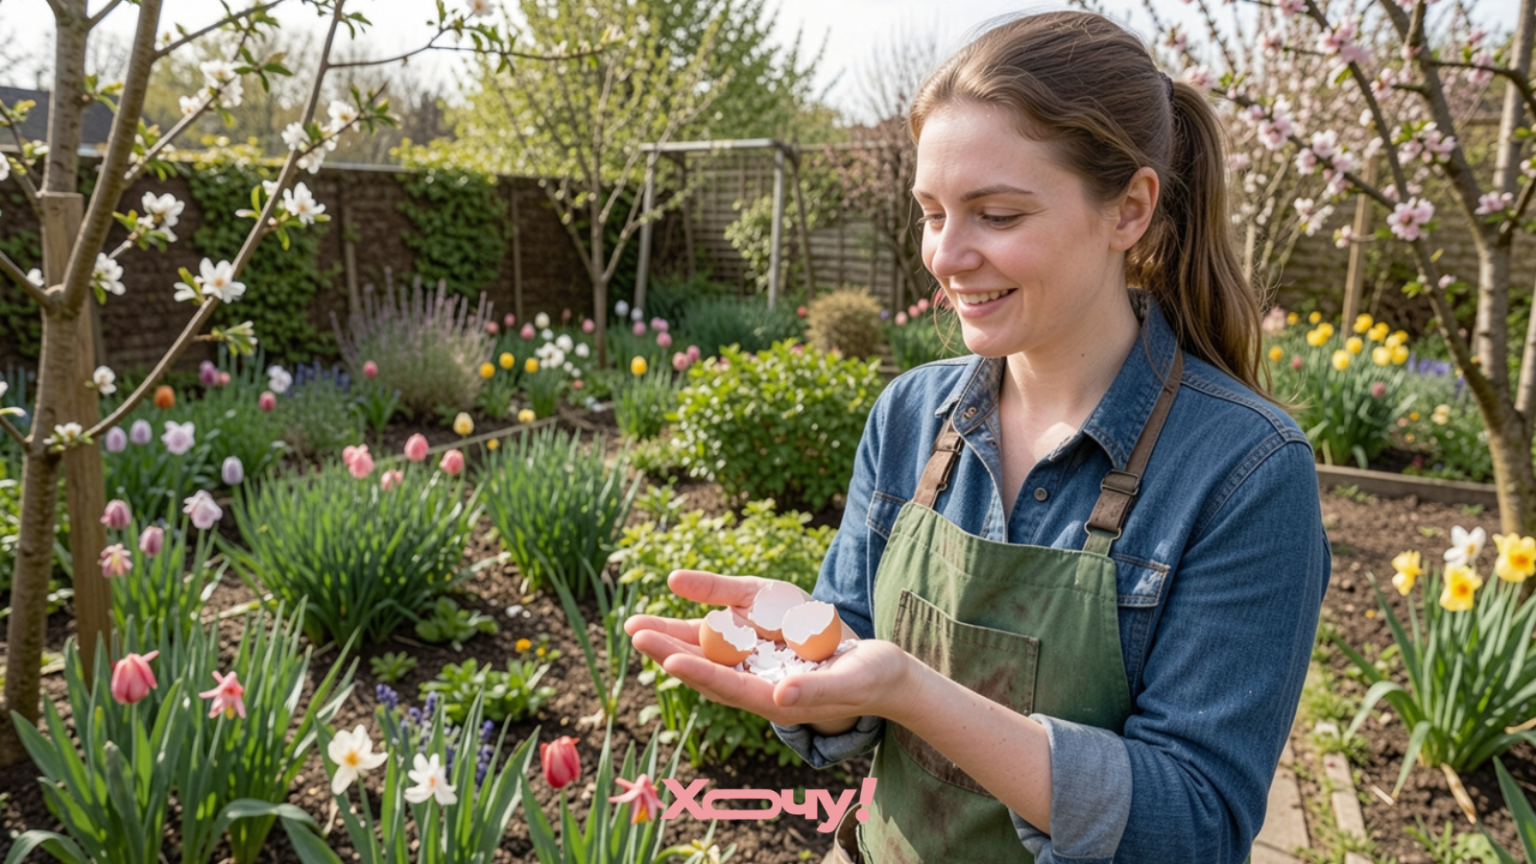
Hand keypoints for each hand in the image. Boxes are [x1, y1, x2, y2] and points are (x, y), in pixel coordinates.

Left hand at [622, 569, 912, 727]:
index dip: (700, 673)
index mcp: (779, 700)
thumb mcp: (851, 682)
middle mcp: (760, 688)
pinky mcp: (764, 655)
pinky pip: (725, 644)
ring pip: (709, 656)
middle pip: (707, 670)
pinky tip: (676, 620)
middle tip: (635, 631)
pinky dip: (699, 632)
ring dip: (674, 641)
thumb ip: (816, 689)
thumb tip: (780, 695)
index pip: (731, 687)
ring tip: (638, 626)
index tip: (670, 659)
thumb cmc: (873, 680)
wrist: (883, 675)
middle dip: (670, 652)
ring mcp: (760, 671)